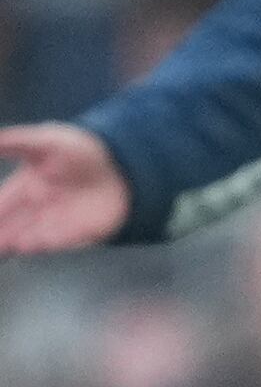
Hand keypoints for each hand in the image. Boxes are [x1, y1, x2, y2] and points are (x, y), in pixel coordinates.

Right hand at [0, 125, 127, 254]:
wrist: (122, 164)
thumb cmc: (81, 149)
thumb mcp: (47, 141)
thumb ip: (16, 142)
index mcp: (29, 187)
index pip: (4, 203)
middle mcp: (41, 208)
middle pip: (16, 225)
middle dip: (4, 234)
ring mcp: (61, 222)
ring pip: (36, 236)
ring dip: (23, 241)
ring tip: (10, 244)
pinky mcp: (83, 231)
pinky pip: (64, 241)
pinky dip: (51, 242)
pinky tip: (36, 245)